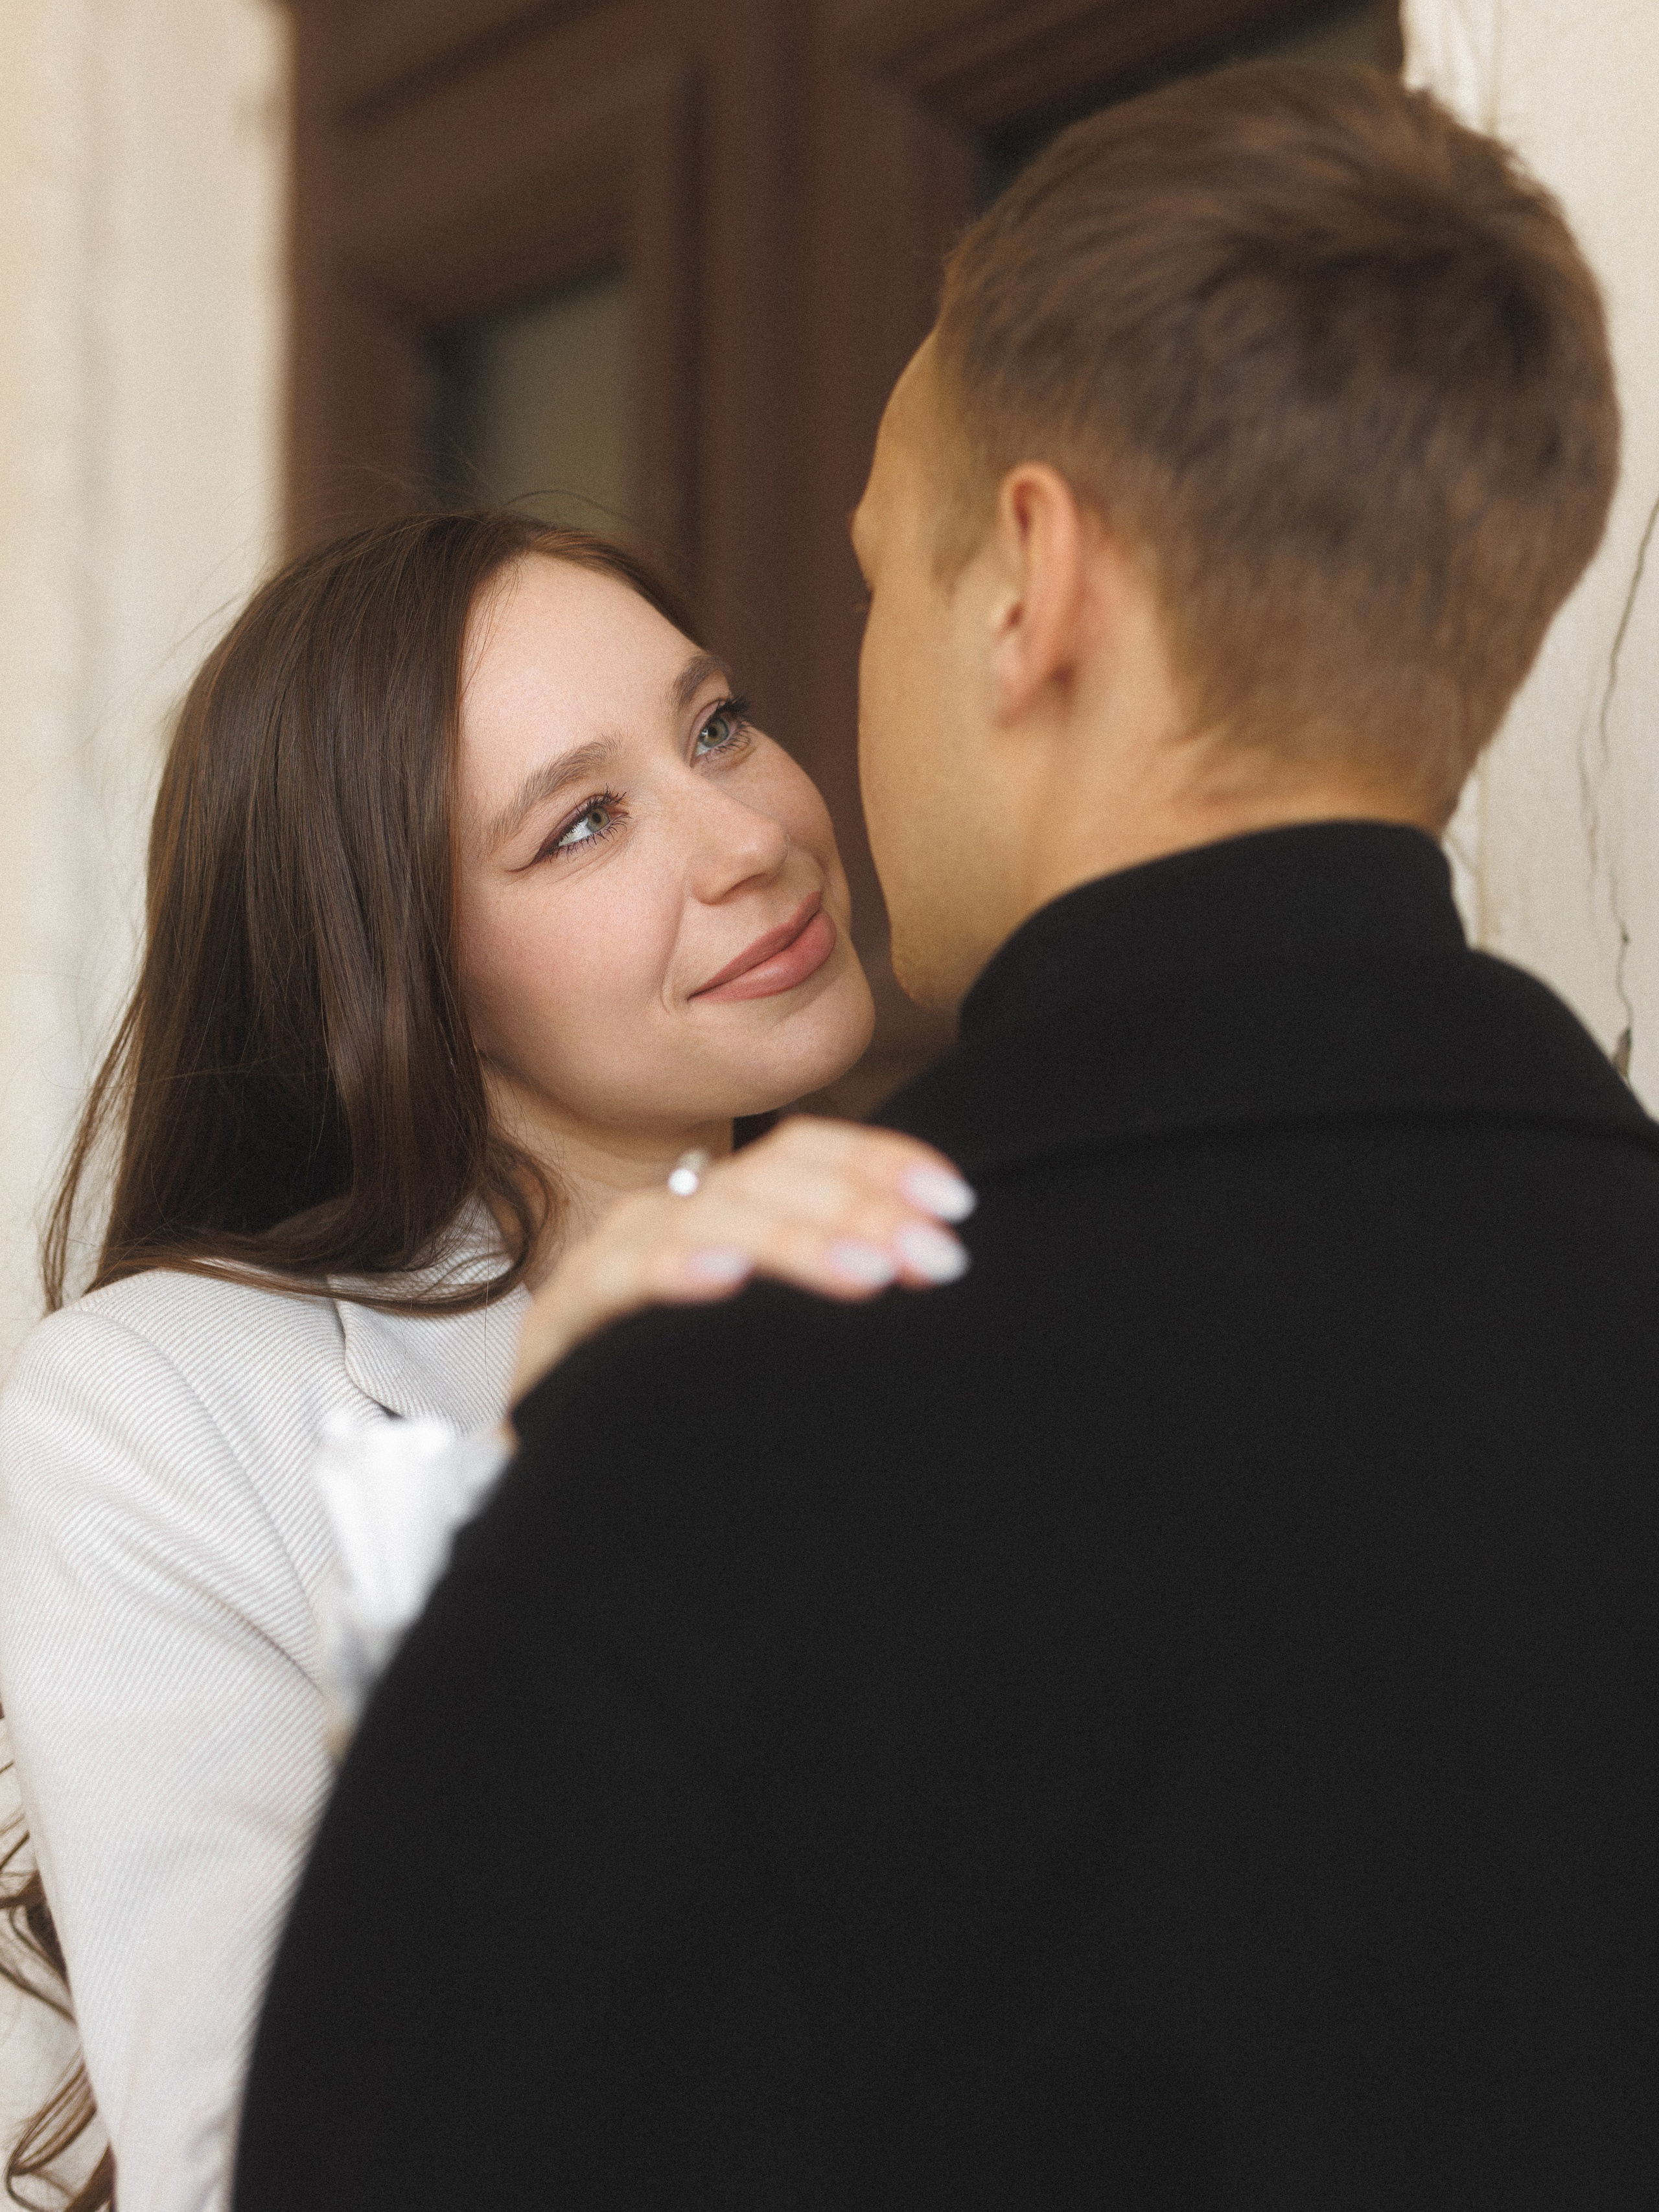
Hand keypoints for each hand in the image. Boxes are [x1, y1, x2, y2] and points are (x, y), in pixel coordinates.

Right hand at [506, 1116, 975, 1407]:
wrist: (566, 1466)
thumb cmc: (686, 1392)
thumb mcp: (770, 1330)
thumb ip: (839, 1285)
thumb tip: (940, 1266)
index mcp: (723, 1204)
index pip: (803, 1153)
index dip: (881, 1163)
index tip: (957, 1204)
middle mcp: (669, 1211)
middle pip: (769, 1180)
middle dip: (863, 1211)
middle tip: (939, 1257)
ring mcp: (613, 1257)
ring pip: (710, 1220)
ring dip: (795, 1242)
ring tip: (870, 1273)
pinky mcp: (565, 1316)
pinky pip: (619, 1280)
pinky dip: (675, 1270)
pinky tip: (728, 1278)